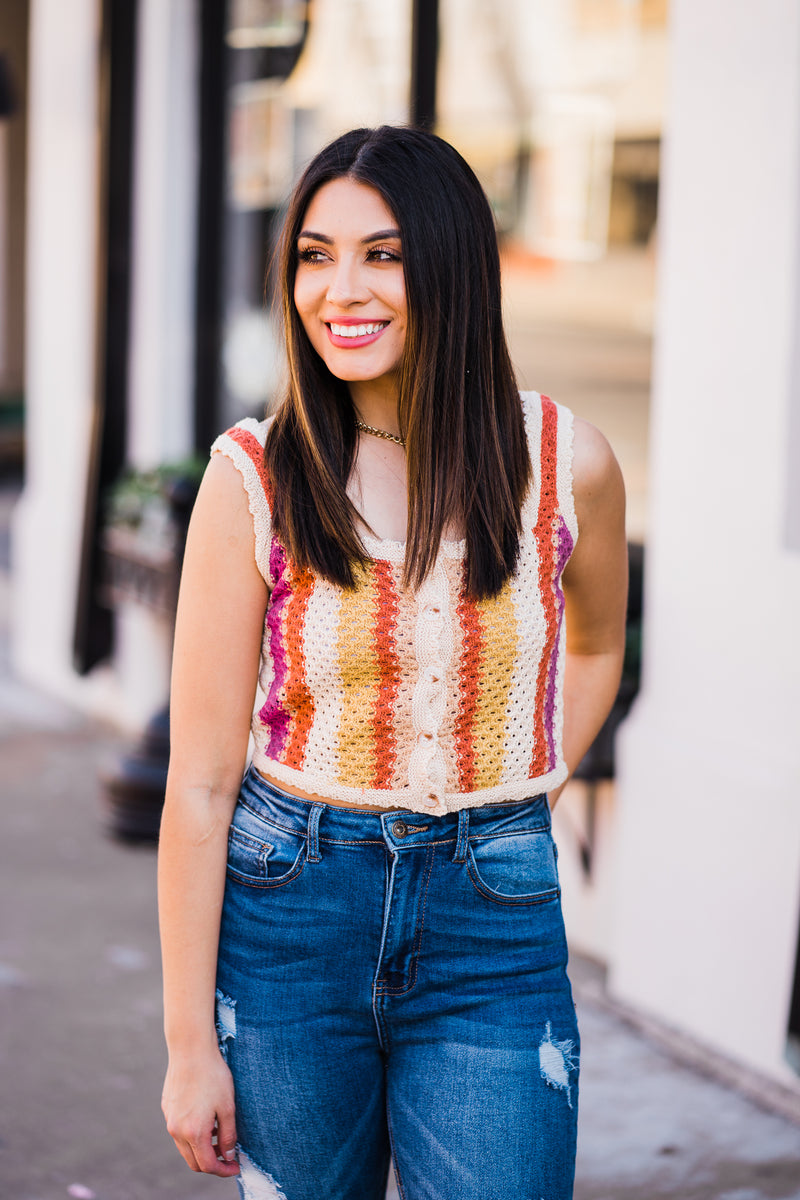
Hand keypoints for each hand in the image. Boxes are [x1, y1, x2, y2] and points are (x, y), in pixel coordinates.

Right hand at [162, 1048, 239, 1176]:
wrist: (190, 1050)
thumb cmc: (213, 1076)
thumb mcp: (228, 1107)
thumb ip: (229, 1135)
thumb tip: (229, 1156)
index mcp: (193, 1133)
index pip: (207, 1165)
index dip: (223, 1170)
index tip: (235, 1166)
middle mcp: (177, 1131)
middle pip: (193, 1161)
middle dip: (212, 1163)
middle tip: (229, 1154)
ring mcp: (169, 1120)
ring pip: (185, 1147)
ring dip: (202, 1148)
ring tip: (220, 1134)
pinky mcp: (167, 1109)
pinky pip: (179, 1131)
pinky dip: (192, 1134)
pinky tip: (206, 1119)